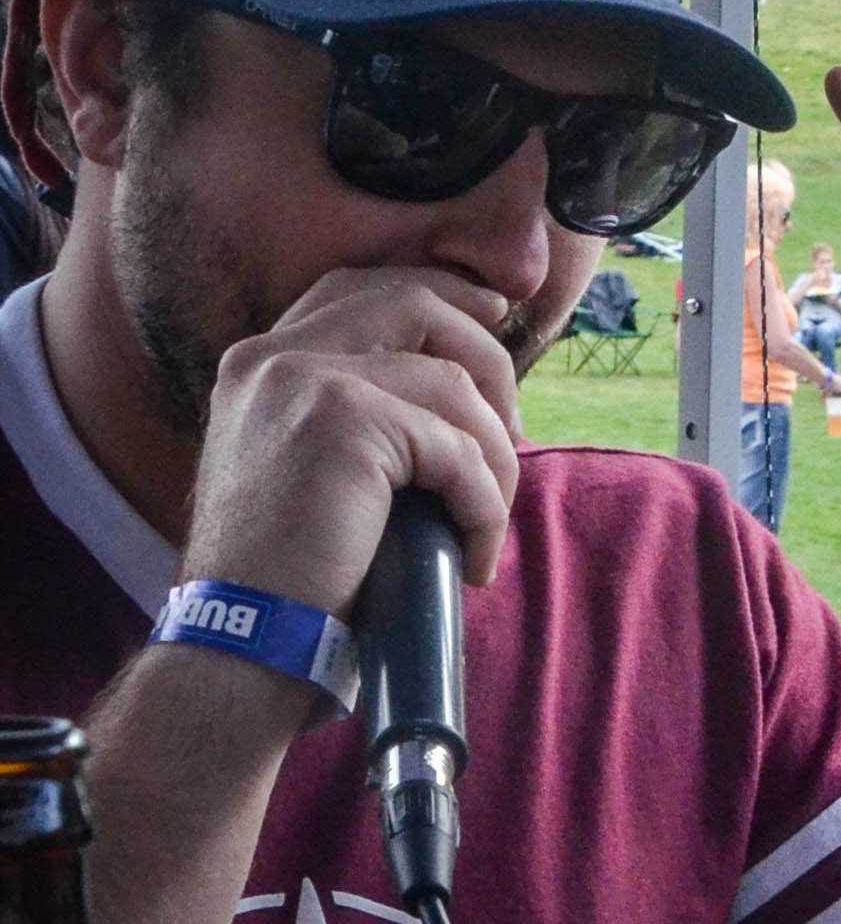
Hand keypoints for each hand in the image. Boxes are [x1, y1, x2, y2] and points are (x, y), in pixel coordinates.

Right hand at [182, 266, 524, 613]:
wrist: (242, 636)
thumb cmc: (290, 572)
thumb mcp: (311, 468)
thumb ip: (359, 412)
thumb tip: (466, 392)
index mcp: (262, 363)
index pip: (361, 286)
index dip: (439, 293)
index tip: (493, 316)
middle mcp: (275, 357)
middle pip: (416, 302)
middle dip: (487, 355)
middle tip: (514, 428)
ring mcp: (307, 380)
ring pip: (454, 385)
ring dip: (495, 457)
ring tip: (486, 519)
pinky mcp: (346, 422)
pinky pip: (458, 450)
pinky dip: (485, 505)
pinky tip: (476, 555)